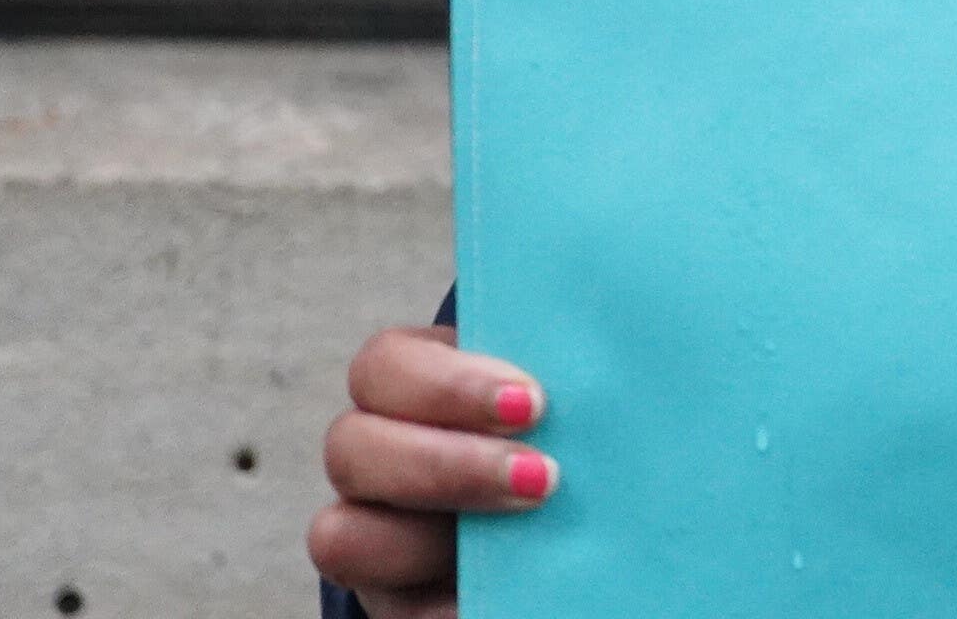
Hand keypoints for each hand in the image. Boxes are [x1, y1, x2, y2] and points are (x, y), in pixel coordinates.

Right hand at [310, 325, 554, 618]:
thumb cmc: (579, 435)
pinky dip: (439, 608)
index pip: (386, 365)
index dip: (449, 384)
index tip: (533, 402)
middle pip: (350, 446)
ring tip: (521, 536)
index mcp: (414, 384)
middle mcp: (377, 456)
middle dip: (446, 464)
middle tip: (542, 477)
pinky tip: (490, 600)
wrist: (581, 526)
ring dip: (425, 539)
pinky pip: (393, 611)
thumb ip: (569, 377)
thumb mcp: (570, 399)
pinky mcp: (394, 602)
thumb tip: (618, 361)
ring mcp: (373, 533)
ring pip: (338, 535)